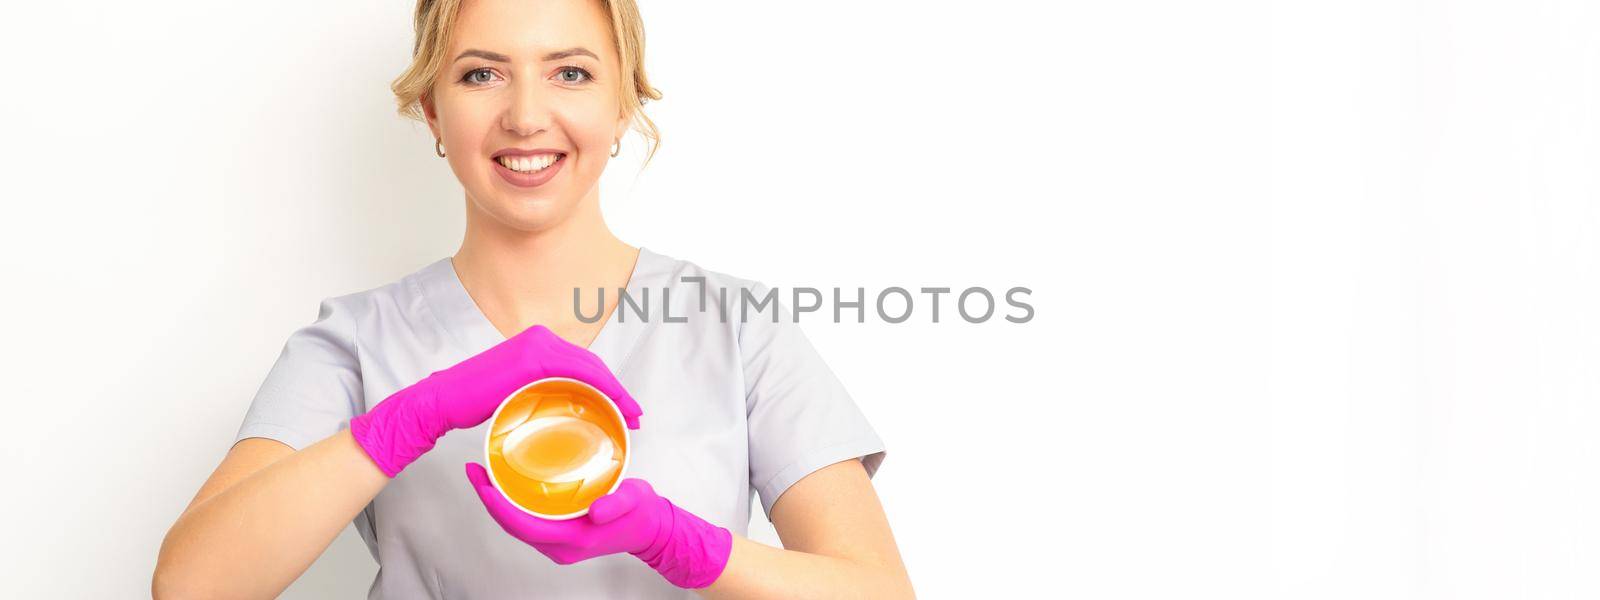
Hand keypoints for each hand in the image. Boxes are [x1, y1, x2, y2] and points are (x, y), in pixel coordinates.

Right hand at [350, 325, 641, 476]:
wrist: (442, 400)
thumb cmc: (474, 401)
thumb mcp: (514, 390)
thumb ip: (538, 388)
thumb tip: (559, 404)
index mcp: (537, 342)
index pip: (582, 363)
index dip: (609, 385)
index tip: (625, 409)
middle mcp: (540, 337)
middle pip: (592, 365)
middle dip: (618, 390)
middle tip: (635, 416)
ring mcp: (537, 345)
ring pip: (591, 369)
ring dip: (616, 392)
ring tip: (630, 417)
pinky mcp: (532, 359)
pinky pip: (578, 373)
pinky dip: (601, 389)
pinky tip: (613, 407)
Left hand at [465, 464, 732, 588]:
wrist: (651, 529)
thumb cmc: (642, 514)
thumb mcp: (634, 500)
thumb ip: (618, 503)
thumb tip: (596, 509)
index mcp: (573, 539)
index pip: (523, 525)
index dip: (498, 505)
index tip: (483, 482)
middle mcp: (559, 545)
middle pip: (512, 525)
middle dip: (489, 500)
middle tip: (475, 470)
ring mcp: (558, 542)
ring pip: (516, 524)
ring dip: (497, 502)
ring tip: (485, 473)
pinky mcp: (559, 534)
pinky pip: (527, 521)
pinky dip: (512, 503)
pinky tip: (507, 483)